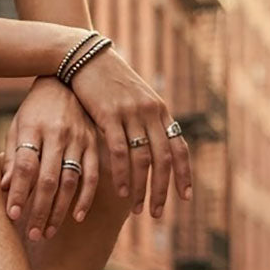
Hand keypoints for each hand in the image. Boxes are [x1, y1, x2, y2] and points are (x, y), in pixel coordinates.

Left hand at [0, 77, 99, 240]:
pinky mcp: (95, 144)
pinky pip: (93, 175)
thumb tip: (4, 187)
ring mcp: (79, 139)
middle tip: (31, 235)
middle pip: (47, 179)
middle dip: (39, 210)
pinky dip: (86, 198)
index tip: (11, 215)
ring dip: (59, 210)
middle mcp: (57, 134)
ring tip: (47, 232)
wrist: (67, 79)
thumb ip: (13, 156)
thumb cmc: (35, 109)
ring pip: (70, 181)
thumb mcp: (18, 125)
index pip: (25, 165)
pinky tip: (77, 217)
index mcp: (32, 128)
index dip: (19, 192)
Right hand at [69, 47, 190, 217]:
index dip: (184, 174)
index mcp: (159, 110)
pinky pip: (120, 151)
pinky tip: (121, 191)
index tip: (185, 198)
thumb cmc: (107, 82)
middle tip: (157, 213)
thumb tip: (150, 147)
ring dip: (142, 188)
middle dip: (162, 189)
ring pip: (143, 158)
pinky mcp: (109, 115)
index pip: (179, 147)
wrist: (85, 57)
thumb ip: (144, 121)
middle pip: (164, 159)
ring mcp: (130, 113)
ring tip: (138, 208)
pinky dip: (122, 174)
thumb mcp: (133, 98)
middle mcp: (150, 112)